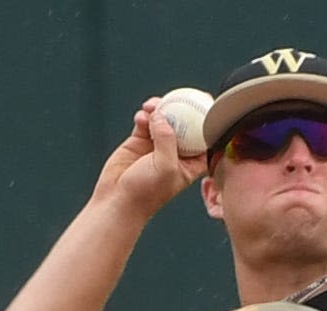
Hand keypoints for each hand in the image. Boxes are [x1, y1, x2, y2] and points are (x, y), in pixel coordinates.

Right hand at [92, 99, 208, 217]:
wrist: (118, 200)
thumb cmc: (147, 192)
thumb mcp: (165, 166)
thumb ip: (167, 139)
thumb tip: (161, 114)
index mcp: (192, 162)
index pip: (204, 137)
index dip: (208, 119)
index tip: (207, 101)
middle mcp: (177, 152)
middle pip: (185, 123)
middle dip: (182, 108)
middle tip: (181, 95)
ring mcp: (158, 145)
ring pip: (164, 119)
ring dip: (159, 109)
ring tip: (151, 107)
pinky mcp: (140, 141)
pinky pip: (145, 121)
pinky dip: (144, 116)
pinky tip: (140, 117)